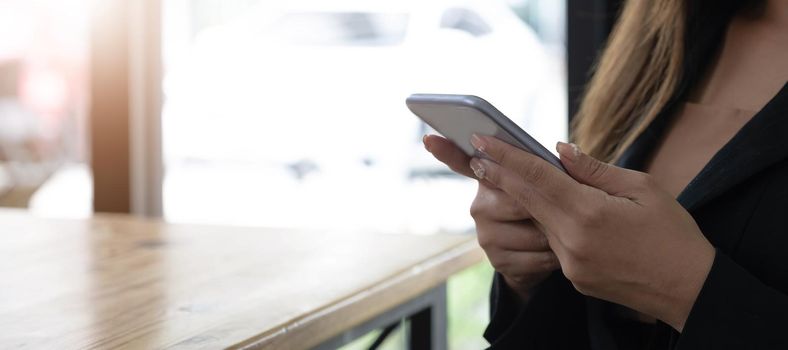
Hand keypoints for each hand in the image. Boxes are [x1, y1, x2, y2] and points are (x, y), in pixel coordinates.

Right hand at [423, 135, 558, 300]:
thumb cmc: (549, 211)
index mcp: (491, 178)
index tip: (429, 139)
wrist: (543, 257)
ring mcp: (485, 234)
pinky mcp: (496, 260)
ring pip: (532, 231)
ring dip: (554, 235)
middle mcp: (480, 204)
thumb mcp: (553, 186)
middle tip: (562, 209)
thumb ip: (555, 166)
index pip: (465, 162)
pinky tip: (552, 252)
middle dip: (546, 207)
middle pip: (518, 200)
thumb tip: (563, 148)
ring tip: (558, 233)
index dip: (446, 150)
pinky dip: (552, 256)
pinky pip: (535, 257)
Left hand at [467, 134, 715, 330]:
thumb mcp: (642, 188)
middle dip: (499, 176)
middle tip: (476, 155)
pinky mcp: (574, 278)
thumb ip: (594, 170)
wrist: (689, 290)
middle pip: (526, 200)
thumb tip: (560, 150)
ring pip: (539, 222)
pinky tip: (553, 210)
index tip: (481, 140)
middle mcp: (571, 241)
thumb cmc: (673, 233)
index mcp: (589, 213)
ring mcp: (570, 263)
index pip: (536, 177)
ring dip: (525, 199)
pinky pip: (555, 243)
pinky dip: (550, 223)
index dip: (506, 157)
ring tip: (508, 175)